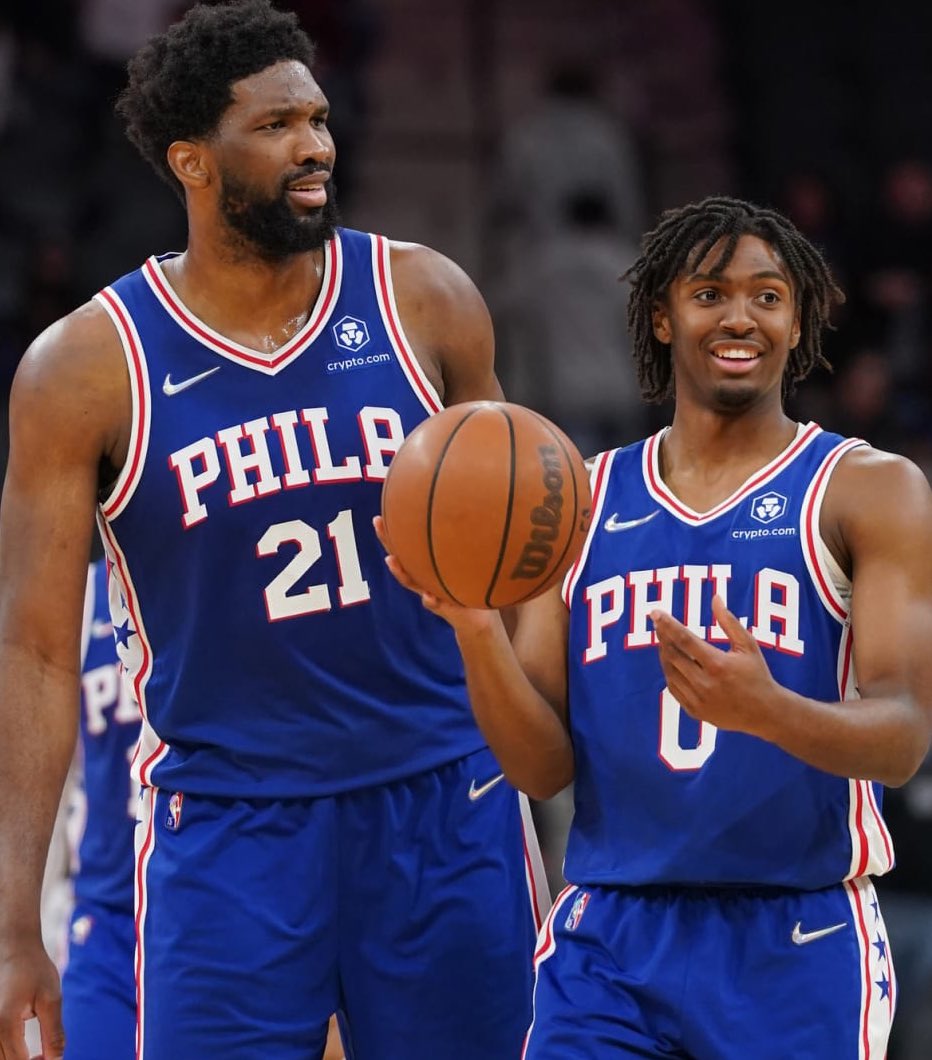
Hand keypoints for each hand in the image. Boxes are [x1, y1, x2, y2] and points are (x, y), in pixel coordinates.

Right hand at [0, 942, 63, 1059]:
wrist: (14, 949)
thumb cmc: (34, 970)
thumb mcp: (51, 999)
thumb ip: (53, 1033)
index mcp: (4, 1025)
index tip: (51, 1057)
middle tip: (46, 1056)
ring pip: (0, 1059)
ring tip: (38, 1054)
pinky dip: (10, 1054)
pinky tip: (24, 1050)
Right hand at [372, 516, 498, 636]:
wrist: (477, 617)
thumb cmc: (470, 585)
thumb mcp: (465, 564)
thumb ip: (461, 548)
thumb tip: (469, 514)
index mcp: (426, 566)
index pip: (407, 546)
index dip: (393, 531)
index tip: (380, 514)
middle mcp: (423, 578)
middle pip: (400, 558)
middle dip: (388, 540)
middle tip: (377, 522)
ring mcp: (429, 592)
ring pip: (410, 581)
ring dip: (400, 572)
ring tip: (390, 560)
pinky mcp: (442, 608)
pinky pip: (433, 603)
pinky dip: (430, 600)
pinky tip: (428, 596)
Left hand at [650, 594, 782, 738]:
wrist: (765, 713)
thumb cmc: (757, 675)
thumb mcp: (748, 645)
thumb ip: (729, 621)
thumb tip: (715, 598)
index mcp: (718, 664)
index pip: (684, 639)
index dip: (667, 624)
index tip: (655, 612)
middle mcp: (705, 683)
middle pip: (672, 655)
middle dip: (662, 637)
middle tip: (658, 624)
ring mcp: (698, 699)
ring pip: (670, 672)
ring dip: (664, 654)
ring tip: (664, 640)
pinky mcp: (694, 711)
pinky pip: (673, 689)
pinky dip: (670, 673)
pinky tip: (671, 662)